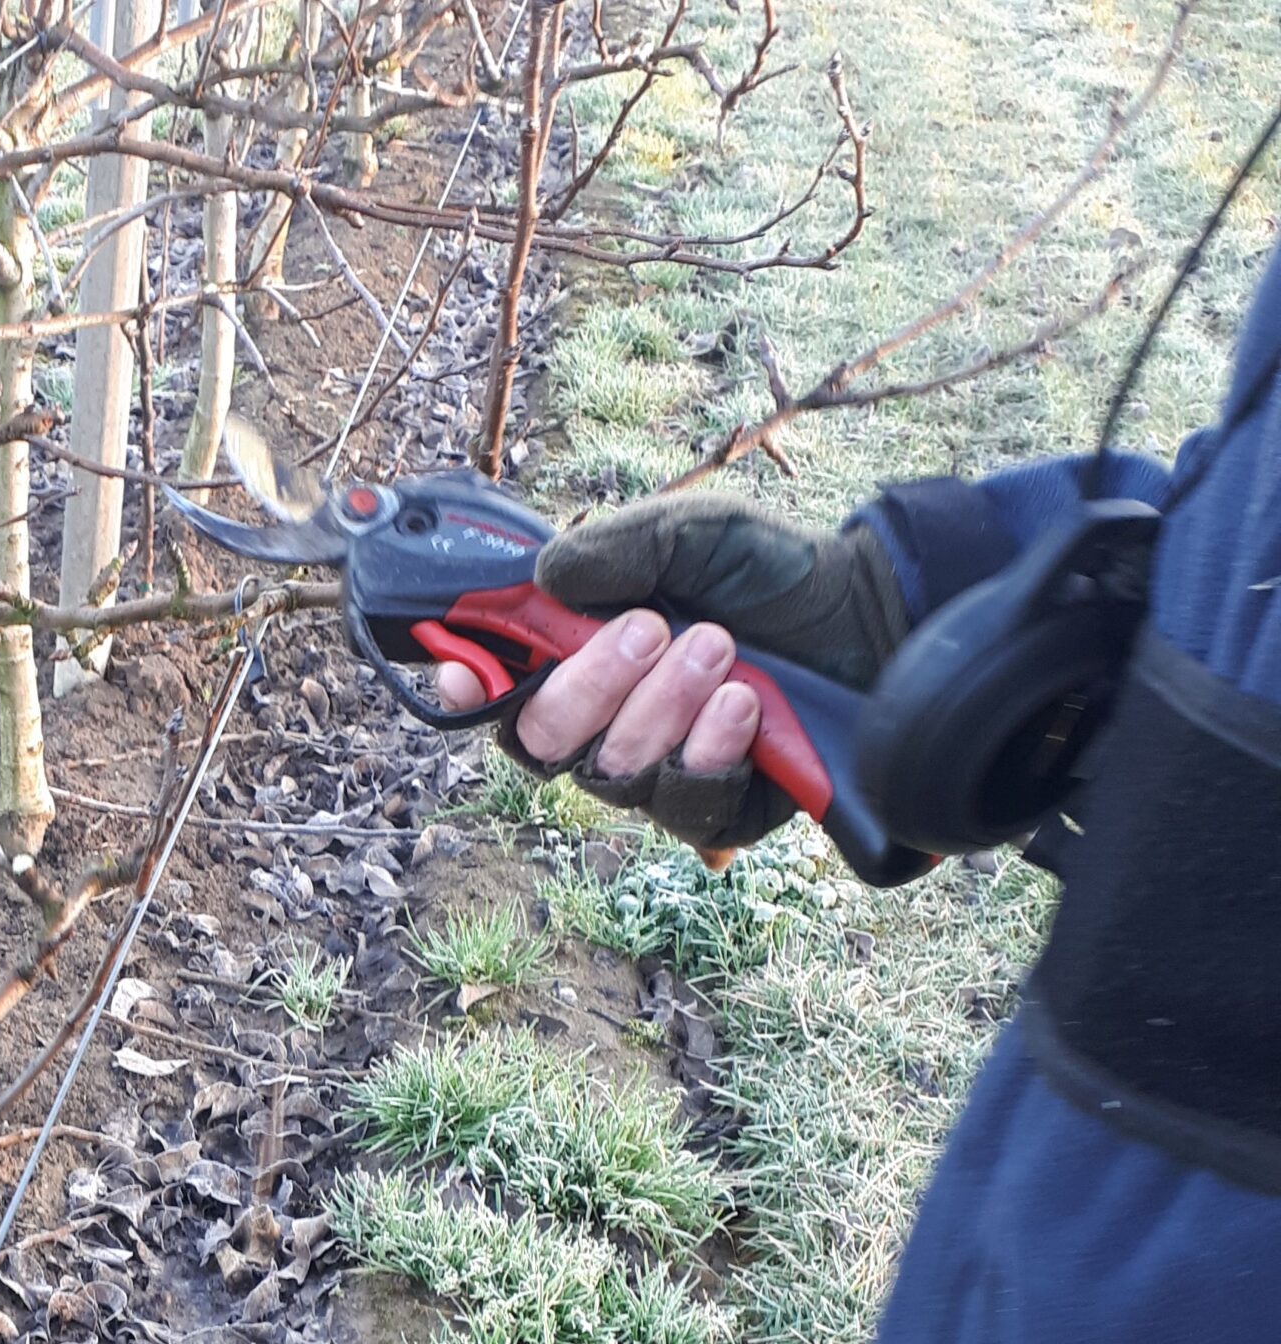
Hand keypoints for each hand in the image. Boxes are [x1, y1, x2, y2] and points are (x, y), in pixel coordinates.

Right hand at [427, 491, 907, 851]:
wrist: (878, 615)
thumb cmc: (774, 573)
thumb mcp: (692, 534)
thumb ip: (613, 551)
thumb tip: (539, 579)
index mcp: (584, 656)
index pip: (500, 690)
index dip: (471, 689)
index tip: (464, 671)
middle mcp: (609, 722)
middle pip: (540, 743)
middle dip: (584, 688)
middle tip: (648, 631)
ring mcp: (661, 771)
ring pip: (613, 773)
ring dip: (659, 707)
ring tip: (718, 648)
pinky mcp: (721, 809)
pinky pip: (685, 802)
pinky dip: (708, 749)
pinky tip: (742, 705)